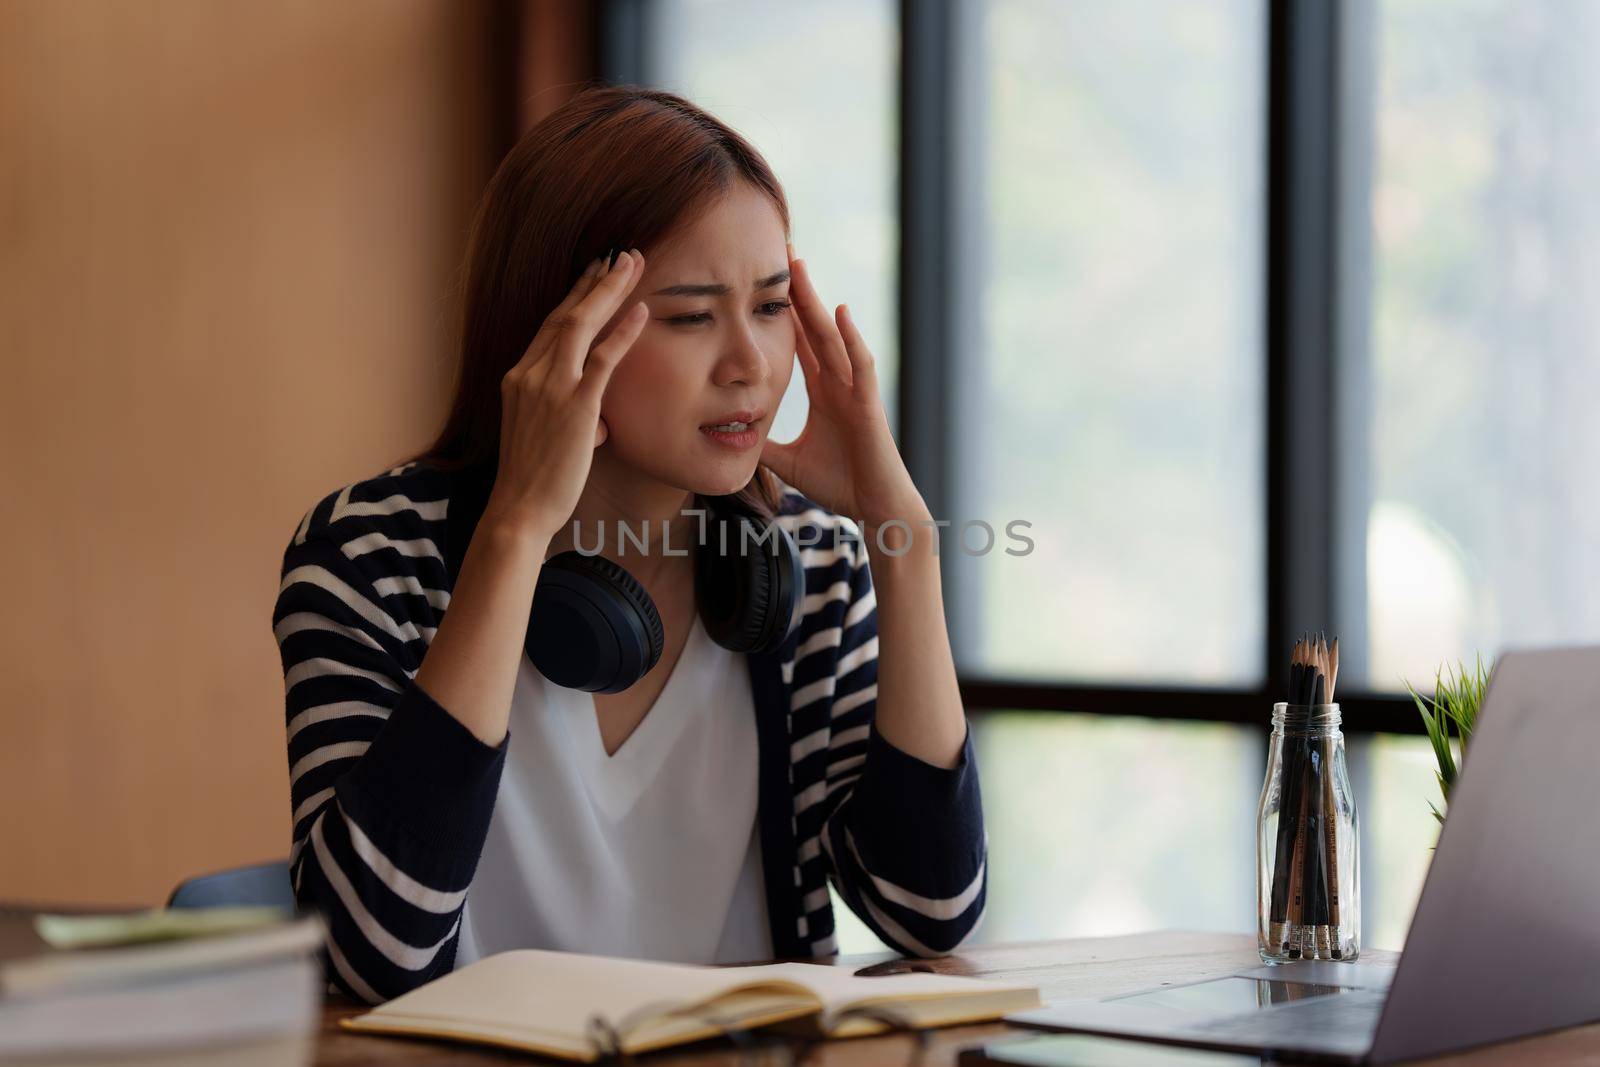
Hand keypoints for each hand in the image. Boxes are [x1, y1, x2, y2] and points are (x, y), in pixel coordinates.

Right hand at [486, 249, 648, 540]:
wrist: (520, 508)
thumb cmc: (536, 480)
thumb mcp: (547, 438)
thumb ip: (571, 418)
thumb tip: (597, 423)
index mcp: (518, 377)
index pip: (550, 325)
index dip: (576, 296)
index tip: (596, 272)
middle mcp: (529, 374)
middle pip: (565, 313)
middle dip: (594, 280)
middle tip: (620, 253)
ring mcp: (550, 388)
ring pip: (581, 325)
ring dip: (609, 290)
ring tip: (633, 263)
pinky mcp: (575, 407)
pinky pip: (602, 360)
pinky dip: (623, 332)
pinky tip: (642, 310)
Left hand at [761, 244, 928, 538]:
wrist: (876, 509)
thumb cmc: (840, 485)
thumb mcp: (787, 461)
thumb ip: (762, 444)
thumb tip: (725, 436)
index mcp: (823, 391)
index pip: (800, 342)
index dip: (782, 312)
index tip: (762, 282)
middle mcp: (839, 382)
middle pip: (814, 327)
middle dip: (797, 292)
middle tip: (780, 253)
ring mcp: (855, 390)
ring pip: (833, 337)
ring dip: (816, 302)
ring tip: (800, 267)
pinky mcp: (869, 405)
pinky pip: (860, 365)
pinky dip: (851, 338)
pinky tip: (839, 312)